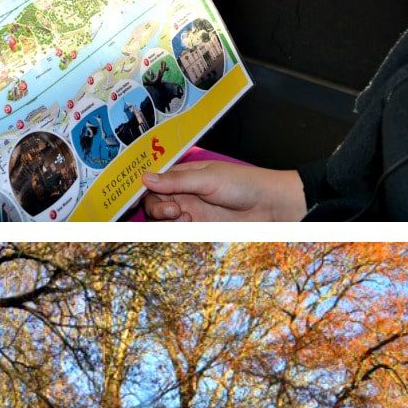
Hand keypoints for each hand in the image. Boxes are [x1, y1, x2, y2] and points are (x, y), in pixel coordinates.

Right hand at [138, 161, 305, 221]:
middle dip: (156, 205)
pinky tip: (186, 225)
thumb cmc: (245, 184)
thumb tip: (144, 178)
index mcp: (184, 175)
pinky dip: (174, 230)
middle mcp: (184, 193)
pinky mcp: (200, 229)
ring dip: (164, 218)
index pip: (154, 181)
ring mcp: (191, 212)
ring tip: (180, 216)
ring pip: (162, 218)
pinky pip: (177, 232)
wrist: (271, 207)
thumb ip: (176, 180)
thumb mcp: (208, 178)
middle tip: (172, 209)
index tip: (135, 195)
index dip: (144, 187)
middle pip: (154, 201)